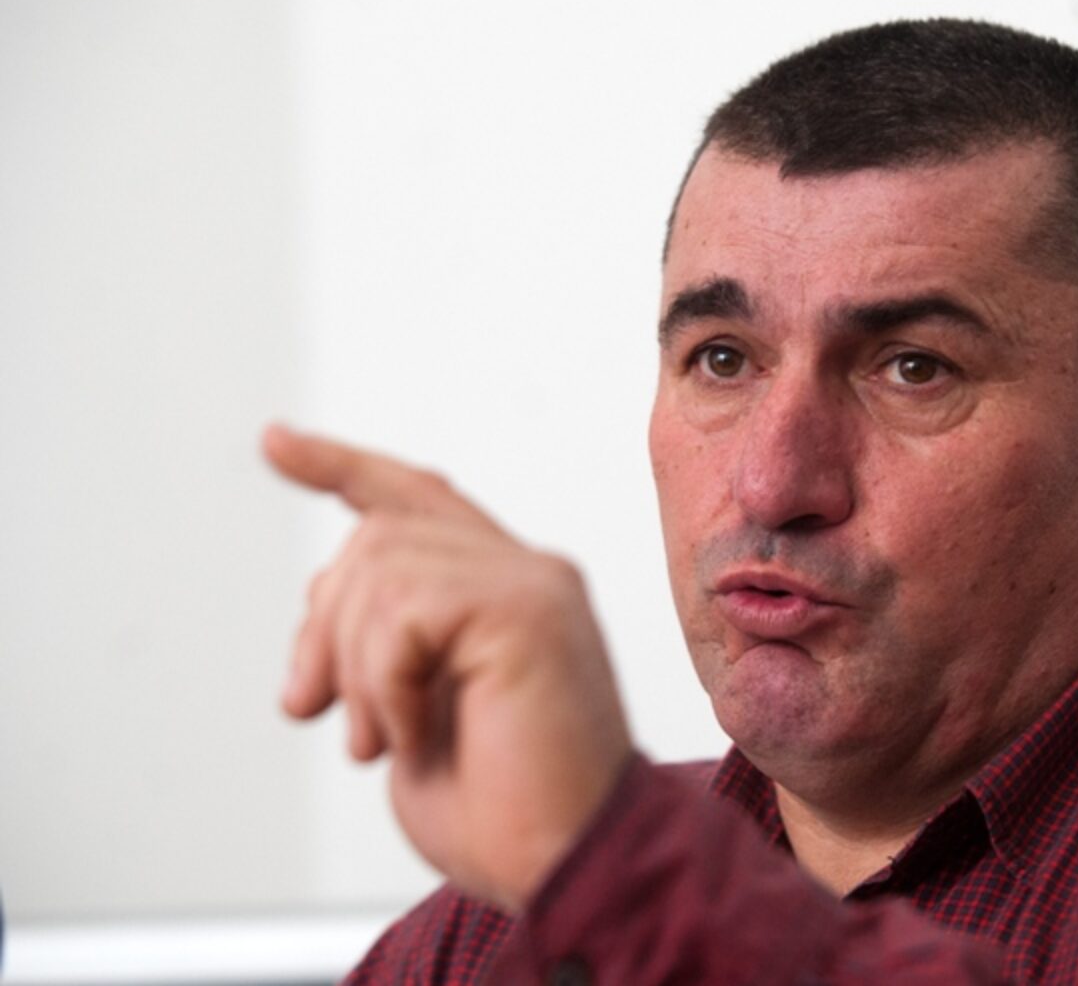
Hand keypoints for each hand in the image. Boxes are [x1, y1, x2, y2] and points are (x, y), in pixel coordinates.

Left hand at [262, 424, 633, 912]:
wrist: (568, 863)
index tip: (279, 443)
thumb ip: (383, 644)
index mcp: (509, 594)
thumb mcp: (412, 714)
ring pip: (380, 563)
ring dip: (352, 665)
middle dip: (321, 623)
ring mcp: (534, 583)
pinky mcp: (529, 605)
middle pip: (378, 532)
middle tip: (311, 708)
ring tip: (380, 738)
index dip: (344, 467)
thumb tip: (322, 602)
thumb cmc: (507, 813)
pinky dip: (382, 682)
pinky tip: (412, 733)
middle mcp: (529, 573)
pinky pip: (404, 608)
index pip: (418, 500)